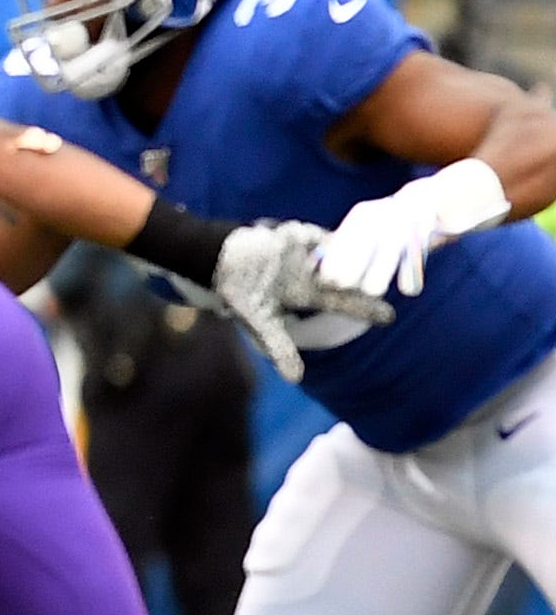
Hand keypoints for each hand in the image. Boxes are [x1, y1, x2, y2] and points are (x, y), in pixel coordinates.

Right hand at [211, 220, 393, 381]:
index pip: (341, 302)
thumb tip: (296, 379)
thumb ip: (280, 348)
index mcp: (303, 293)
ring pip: (340, 255)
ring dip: (362, 256)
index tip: (390, 317)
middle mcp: (308, 274)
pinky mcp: (294, 236)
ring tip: (387, 256)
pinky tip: (361, 235)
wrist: (217, 260)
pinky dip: (334, 239)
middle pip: (347, 278)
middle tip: (397, 284)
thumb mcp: (260, 323)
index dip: (363, 309)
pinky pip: (319, 237)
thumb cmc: (237, 292)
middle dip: (370, 283)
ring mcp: (304, 254)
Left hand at [314, 161, 510, 298]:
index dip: (335, 256)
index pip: (346, 236)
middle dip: (352, 263)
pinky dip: (413, 271)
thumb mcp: (373, 227)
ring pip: (393, 248)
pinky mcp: (433, 230)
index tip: (323, 278)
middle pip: (366, 241)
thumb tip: (315, 265)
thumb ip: (347, 245)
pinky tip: (407, 289)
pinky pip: (420, 252)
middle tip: (339, 286)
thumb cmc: (401, 222)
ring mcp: (411, 221)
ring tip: (370, 292)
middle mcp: (386, 214)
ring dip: (380, 271)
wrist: (450, 196)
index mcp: (367, 214)